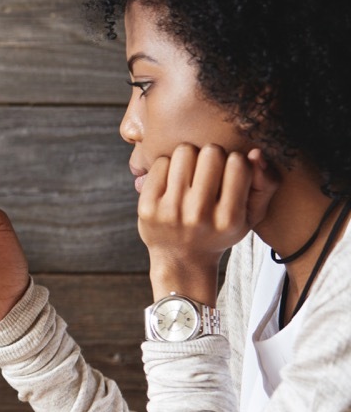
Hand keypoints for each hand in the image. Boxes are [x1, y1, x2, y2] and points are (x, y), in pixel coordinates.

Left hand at [138, 144, 277, 301]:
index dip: (236, 162)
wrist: (181, 259)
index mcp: (228, 219)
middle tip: (209, 171)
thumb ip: (265, 185)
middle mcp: (199, 215)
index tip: (230, 174)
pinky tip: (173, 181)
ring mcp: (170, 211)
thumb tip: (255, 153)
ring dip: (190, 157)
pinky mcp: (147, 207)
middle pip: (211, 153)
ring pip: (184, 152)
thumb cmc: (220, 232)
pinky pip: (160, 163)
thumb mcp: (251, 217)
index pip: (238, 163)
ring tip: (191, 173)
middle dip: (212, 156)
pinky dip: (168, 166)